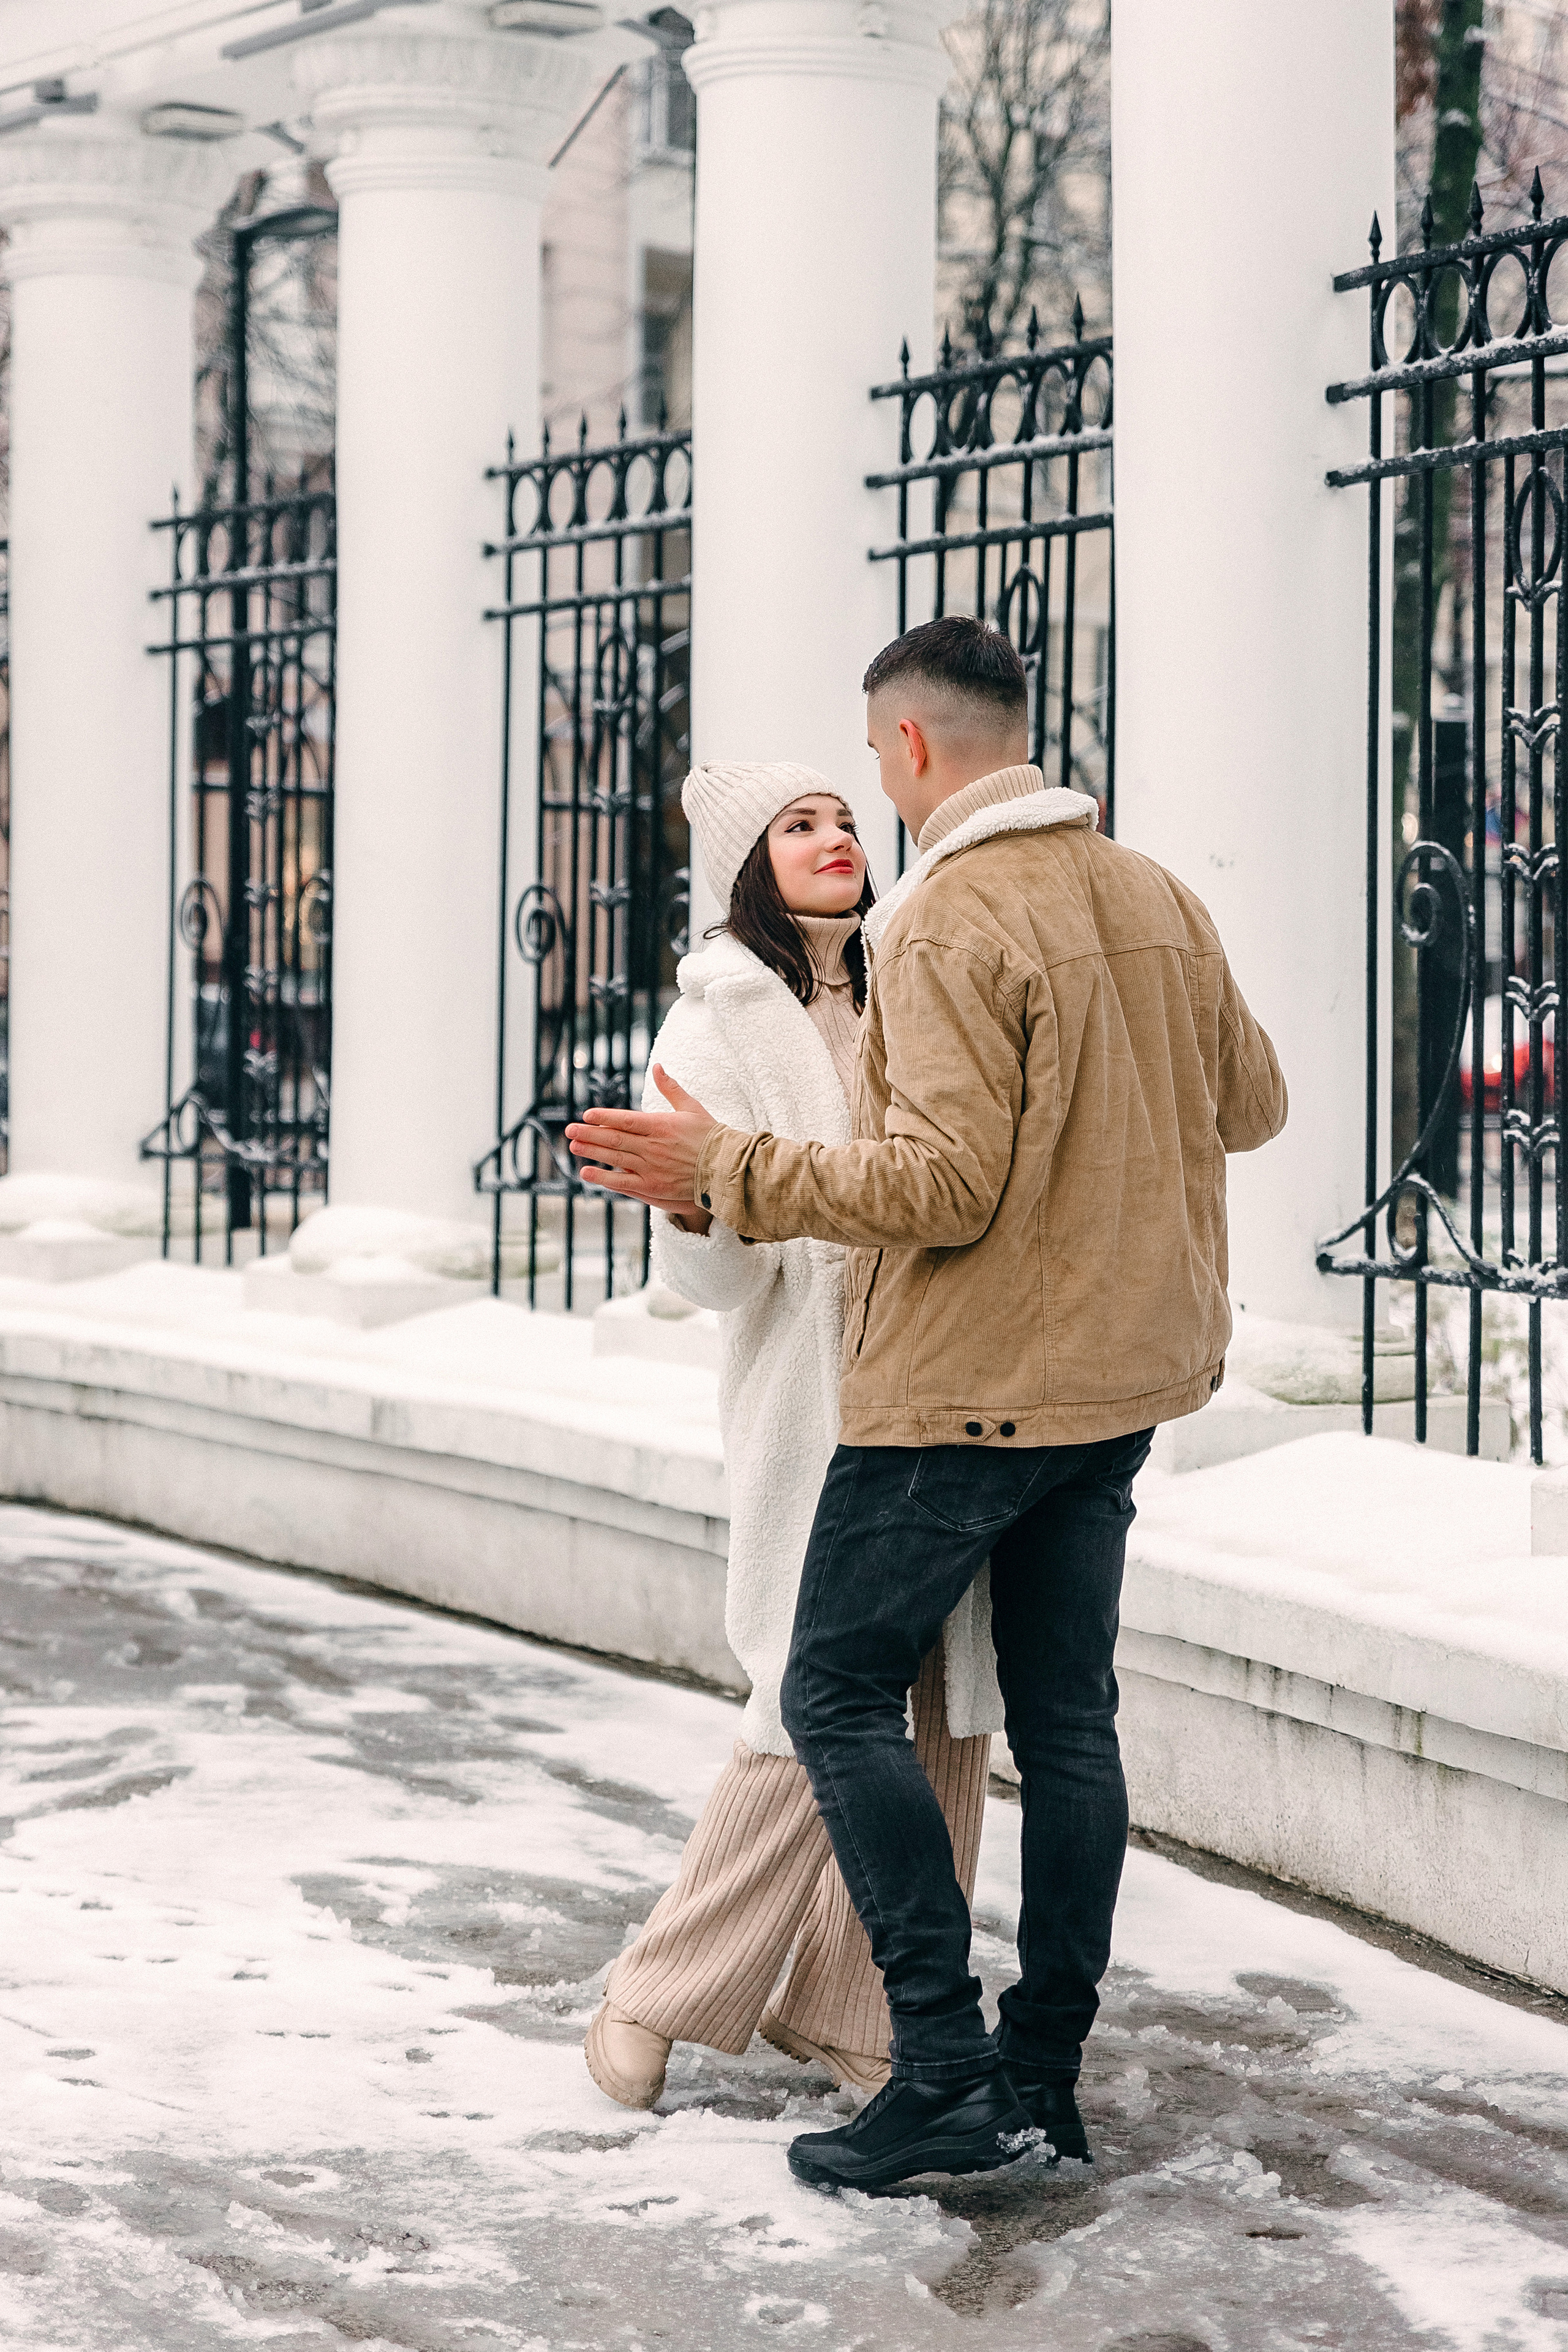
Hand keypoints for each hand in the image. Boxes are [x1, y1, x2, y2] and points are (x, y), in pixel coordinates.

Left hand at [566, 1065, 721, 1210]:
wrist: (727, 1169)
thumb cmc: (711, 1136)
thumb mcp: (692, 1107)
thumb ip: (671, 1088)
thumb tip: (657, 1067)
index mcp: (661, 1125)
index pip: (625, 1119)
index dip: (604, 1117)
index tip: (586, 1114)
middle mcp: (653, 1146)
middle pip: (614, 1138)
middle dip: (589, 1133)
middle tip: (569, 1130)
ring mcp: (651, 1168)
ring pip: (615, 1158)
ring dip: (592, 1151)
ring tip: (573, 1145)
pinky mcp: (653, 1187)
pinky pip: (622, 1182)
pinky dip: (603, 1178)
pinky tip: (587, 1172)